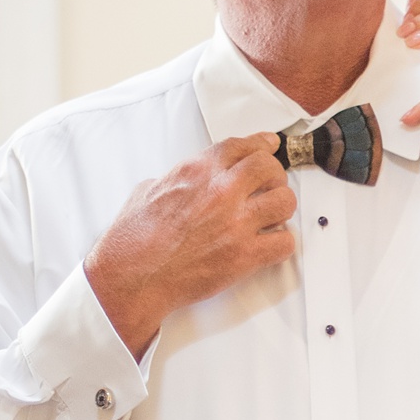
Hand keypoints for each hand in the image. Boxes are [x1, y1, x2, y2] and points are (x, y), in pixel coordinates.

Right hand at [84, 135, 294, 358]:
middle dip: (273, 175)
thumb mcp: (150, 190)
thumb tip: (189, 181)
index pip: (242, 146)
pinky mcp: (245, 255)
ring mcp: (236, 223)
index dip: (261, 144)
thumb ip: (179, 179)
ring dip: (281, 208)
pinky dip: (282, 243)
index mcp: (197, 171)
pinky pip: (285, 242)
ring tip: (270, 217)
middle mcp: (221, 191)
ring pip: (285, 201)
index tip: (270, 146)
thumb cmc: (135, 238)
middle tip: (269, 187)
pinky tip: (269, 245)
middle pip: (269, 168)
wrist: (134, 275)